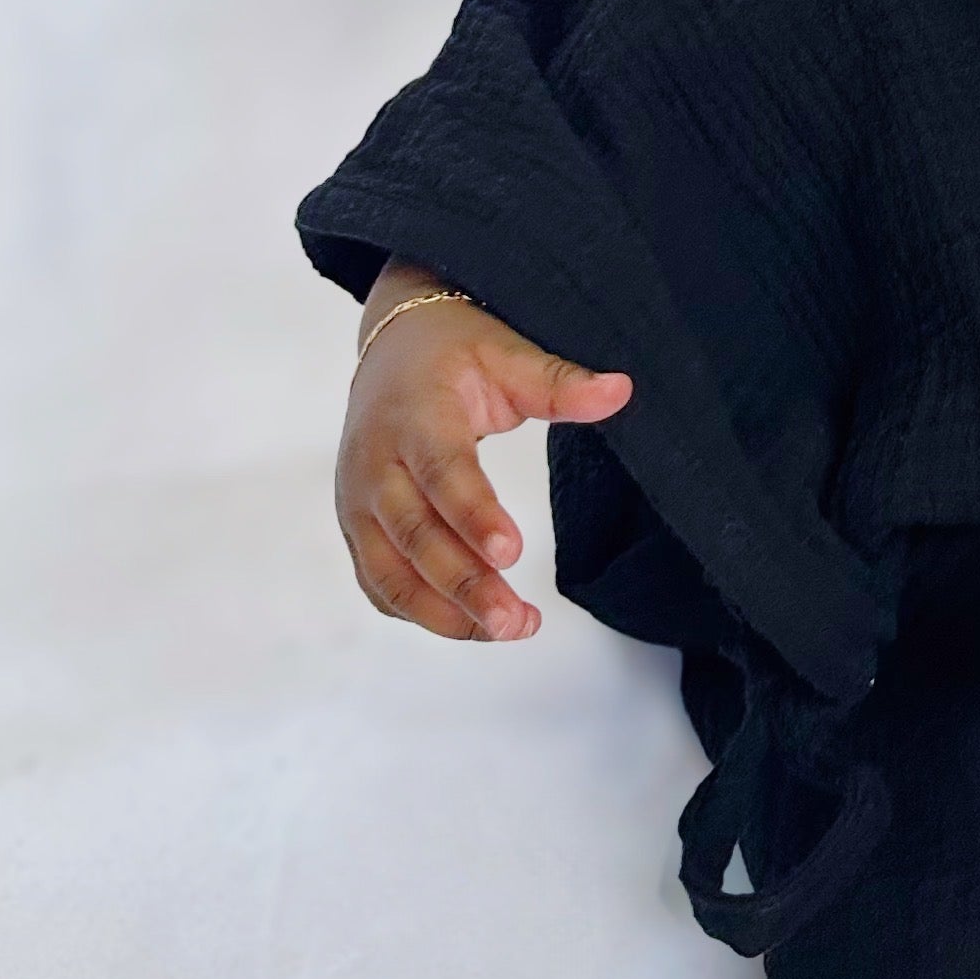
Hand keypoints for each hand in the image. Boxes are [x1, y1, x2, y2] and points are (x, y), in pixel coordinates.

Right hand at [334, 261, 631, 640]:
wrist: (390, 348)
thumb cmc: (452, 352)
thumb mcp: (507, 352)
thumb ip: (559, 382)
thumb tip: (621, 390)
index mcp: (413, 417)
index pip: (442, 473)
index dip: (474, 516)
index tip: (513, 554)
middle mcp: (375, 466)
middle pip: (415, 536)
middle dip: (465, 584)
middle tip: (516, 620)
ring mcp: (359, 503)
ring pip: (391, 573)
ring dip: (445, 612)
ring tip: (510, 630)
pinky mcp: (358, 529)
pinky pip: (380, 584)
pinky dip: (418, 612)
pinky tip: (469, 626)